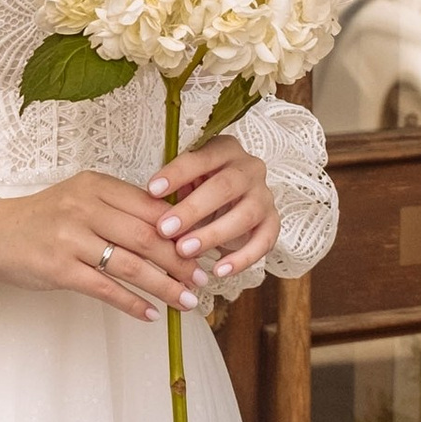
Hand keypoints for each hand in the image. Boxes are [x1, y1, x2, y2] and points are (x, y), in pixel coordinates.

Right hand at [0, 171, 203, 320]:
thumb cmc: (44, 218)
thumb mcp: (81, 199)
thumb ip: (120, 208)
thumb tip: (173, 229)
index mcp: (96, 186)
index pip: (151, 207)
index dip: (183, 230)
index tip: (204, 248)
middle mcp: (85, 208)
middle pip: (147, 236)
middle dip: (181, 261)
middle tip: (202, 279)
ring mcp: (70, 239)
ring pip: (130, 265)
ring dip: (164, 286)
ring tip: (187, 301)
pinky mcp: (59, 269)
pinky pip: (105, 288)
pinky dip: (132, 303)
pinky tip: (151, 313)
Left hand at [149, 137, 278, 284]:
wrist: (235, 197)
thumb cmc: (200, 187)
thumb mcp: (186, 180)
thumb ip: (173, 190)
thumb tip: (148, 211)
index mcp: (225, 150)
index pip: (200, 158)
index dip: (176, 174)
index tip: (151, 191)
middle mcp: (250, 169)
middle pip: (225, 187)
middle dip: (193, 210)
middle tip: (165, 229)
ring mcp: (264, 195)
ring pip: (244, 215)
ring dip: (212, 235)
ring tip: (184, 252)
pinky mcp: (272, 221)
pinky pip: (264, 242)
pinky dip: (242, 259)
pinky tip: (219, 271)